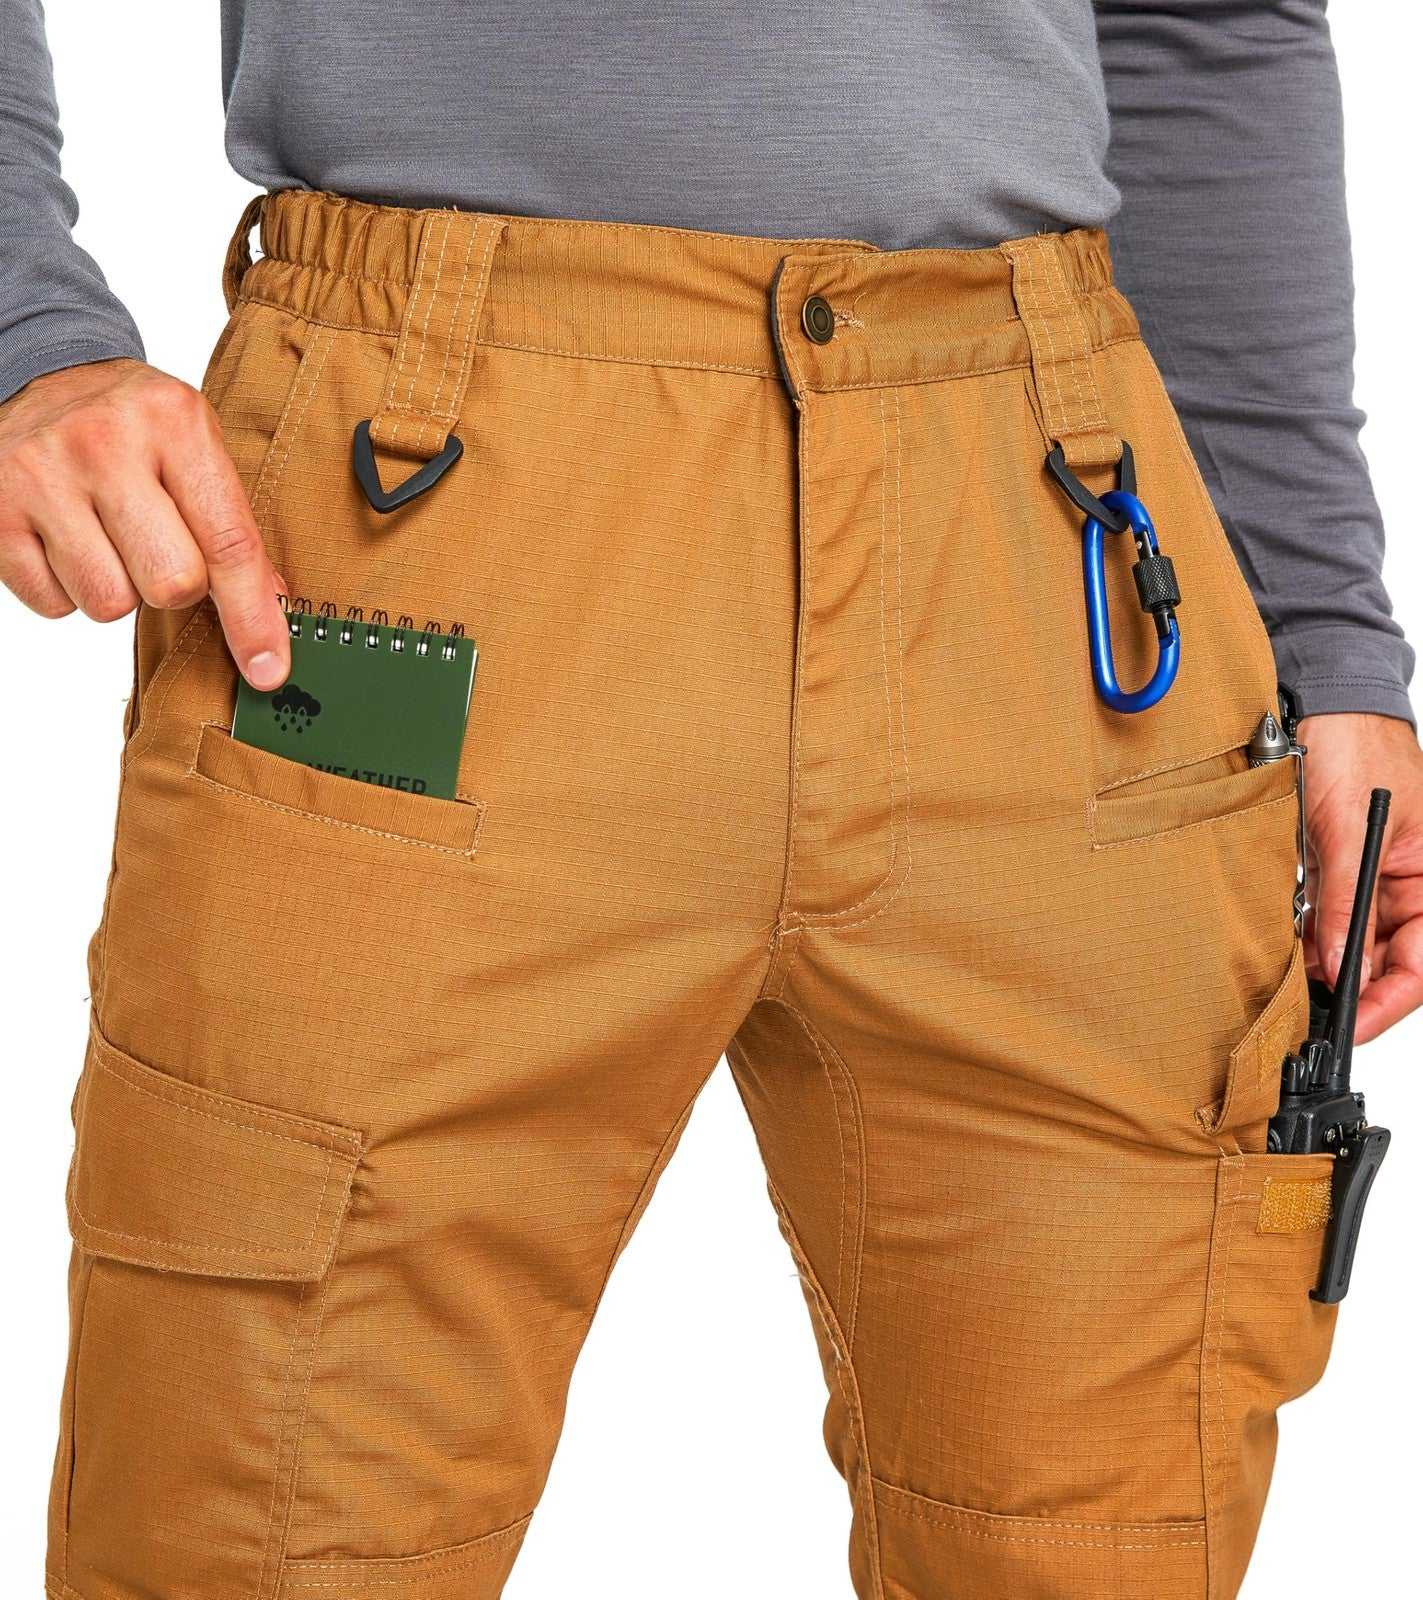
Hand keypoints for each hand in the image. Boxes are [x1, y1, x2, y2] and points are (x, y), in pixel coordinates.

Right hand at [0, 358, 288, 688]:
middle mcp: (105, 443)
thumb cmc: (132, 425)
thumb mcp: (193, 447)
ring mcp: (41, 476)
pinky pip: (54, 604)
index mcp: (174, 422)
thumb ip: (233, 526)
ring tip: (107, 537)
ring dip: (119, 589)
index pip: (228, 543)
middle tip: (158, 546)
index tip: (269, 667)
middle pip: (172, 583)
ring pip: (109, 604)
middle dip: (176, 586)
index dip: (253, 616)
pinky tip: (67, 540)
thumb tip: (269, 613)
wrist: (40, 376)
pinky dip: (69, 589)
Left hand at [1301, 711, 1422, 1042]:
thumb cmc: (1357, 746)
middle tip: (1305, 1010)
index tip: (1348, 1025)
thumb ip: (1346, 900)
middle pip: (1386, 960)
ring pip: (1352, 942)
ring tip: (1291, 980)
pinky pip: (1328, 914)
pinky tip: (1287, 945)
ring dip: (1324, 961)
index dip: (1387, 1002)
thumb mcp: (1348, 829)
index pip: (1421, 964)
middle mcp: (1408, 883)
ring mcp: (1372, 877)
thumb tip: (1341, 966)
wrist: (1323, 700)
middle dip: (1348, 986)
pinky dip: (1309, 932)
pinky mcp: (1336, 866)